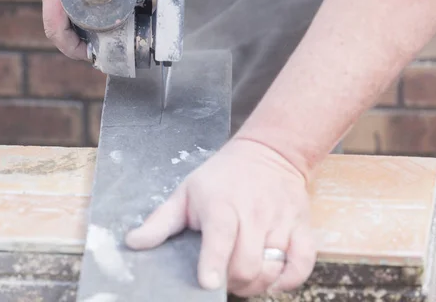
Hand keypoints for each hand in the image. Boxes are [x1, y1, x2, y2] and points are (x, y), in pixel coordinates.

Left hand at [125, 138, 316, 296]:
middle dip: (232, 282)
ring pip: (272, 267)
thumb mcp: (186, 192)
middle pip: (246, 263)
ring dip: (256, 283)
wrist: (270, 152)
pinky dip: (289, 279)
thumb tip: (132, 244)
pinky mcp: (301, 227)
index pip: (220, 236)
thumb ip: (160, 222)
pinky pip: (303, 263)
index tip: (207, 283)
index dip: (214, 262)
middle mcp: (253, 214)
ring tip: (243, 277)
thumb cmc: (222, 176)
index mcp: (221, 205)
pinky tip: (273, 278)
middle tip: (222, 279)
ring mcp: (280, 221)